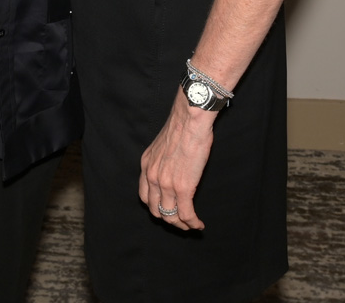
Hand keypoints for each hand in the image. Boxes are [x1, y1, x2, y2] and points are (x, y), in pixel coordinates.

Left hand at [139, 88, 214, 230]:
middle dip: (168, 219)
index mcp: (146, 165)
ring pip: (171, 215)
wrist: (190, 119)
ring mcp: (166, 184)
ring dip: (181, 224)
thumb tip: (172, 170)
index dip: (155, 207)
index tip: (167, 210)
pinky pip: (186, 213)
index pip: (145, 196)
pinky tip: (199, 224)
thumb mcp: (162, 145)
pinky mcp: (183, 187)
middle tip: (180, 221)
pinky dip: (192, 223)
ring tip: (191, 225)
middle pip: (155, 210)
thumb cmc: (182, 127)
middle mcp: (152, 176)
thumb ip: (162, 161)